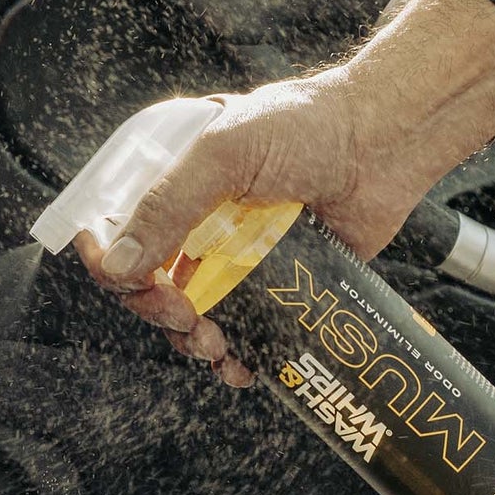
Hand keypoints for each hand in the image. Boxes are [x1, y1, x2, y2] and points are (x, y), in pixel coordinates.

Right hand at [76, 0, 494, 384]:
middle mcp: (198, 223)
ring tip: (217, 346)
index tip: (128, 285)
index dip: (111, 265)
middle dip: (159, 311)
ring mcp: (235, 257)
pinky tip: (241, 366)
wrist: (383, 143)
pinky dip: (236, 358)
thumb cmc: (306, 128)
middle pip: (150, 285)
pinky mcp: (276, 287)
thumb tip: (117, 269)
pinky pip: (244, 332)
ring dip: (193, 342)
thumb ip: (167, 208)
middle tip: (187, 317)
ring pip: (192, 317)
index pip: (118, 233)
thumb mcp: (223, 154)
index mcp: (174, 182)